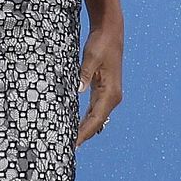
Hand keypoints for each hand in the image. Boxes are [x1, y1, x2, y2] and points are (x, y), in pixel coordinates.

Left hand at [76, 23, 122, 145]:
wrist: (110, 33)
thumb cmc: (100, 44)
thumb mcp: (90, 57)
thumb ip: (84, 74)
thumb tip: (78, 90)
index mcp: (110, 93)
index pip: (95, 119)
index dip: (84, 132)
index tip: (74, 143)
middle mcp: (112, 97)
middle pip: (96, 121)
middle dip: (83, 134)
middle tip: (69, 147)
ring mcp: (109, 94)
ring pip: (96, 117)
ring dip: (85, 128)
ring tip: (71, 139)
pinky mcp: (104, 89)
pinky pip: (95, 109)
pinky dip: (87, 118)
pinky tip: (78, 124)